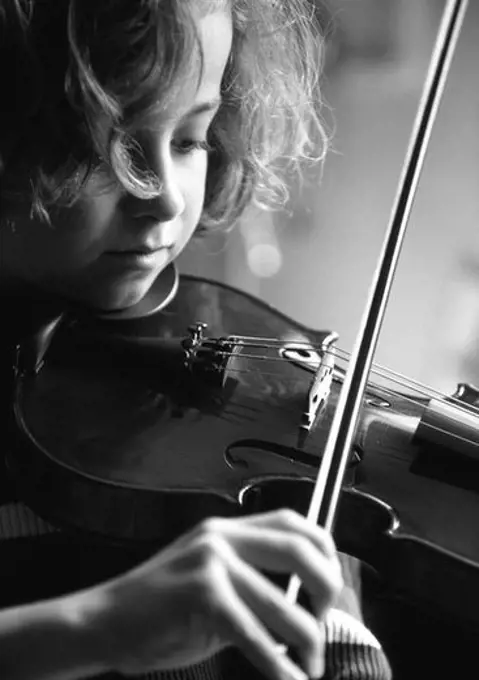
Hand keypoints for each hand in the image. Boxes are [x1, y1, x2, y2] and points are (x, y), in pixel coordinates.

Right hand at [84, 509, 342, 679]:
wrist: (106, 620)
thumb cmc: (161, 607)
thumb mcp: (208, 576)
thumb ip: (251, 579)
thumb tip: (304, 605)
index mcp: (225, 529)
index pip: (291, 522)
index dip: (323, 548)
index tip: (331, 582)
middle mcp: (221, 537)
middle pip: (298, 551)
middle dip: (327, 589)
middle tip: (325, 621)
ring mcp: (211, 564)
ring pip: (284, 604)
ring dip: (308, 641)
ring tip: (309, 665)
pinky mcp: (202, 596)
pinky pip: (256, 636)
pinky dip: (280, 667)